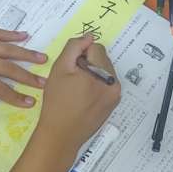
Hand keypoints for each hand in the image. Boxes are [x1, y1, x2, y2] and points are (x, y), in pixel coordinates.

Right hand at [36, 34, 120, 155]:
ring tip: (77, 89)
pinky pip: (107, 83)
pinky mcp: (113, 103)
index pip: (95, 47)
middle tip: (72, 79)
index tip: (71, 68)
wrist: (61, 134)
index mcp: (103, 73)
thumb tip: (88, 37)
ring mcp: (115, 94)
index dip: (80, 54)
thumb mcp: (60, 68)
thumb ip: (74, 47)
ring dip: (93, 73)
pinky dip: (96, 84)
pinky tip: (83, 96)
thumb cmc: (57, 102)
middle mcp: (114, 83)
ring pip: (104, 70)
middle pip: (102, 58)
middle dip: (88, 63)